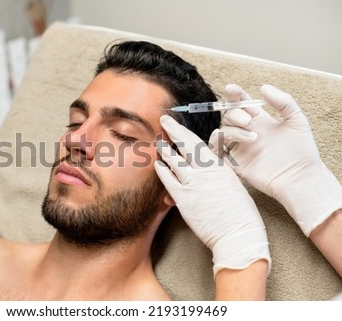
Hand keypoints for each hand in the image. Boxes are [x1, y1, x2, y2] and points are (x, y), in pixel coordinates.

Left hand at [155, 115, 269, 276]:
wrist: (238, 235)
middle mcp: (206, 171)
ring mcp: (194, 183)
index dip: (187, 132)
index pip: (200, 143)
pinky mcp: (184, 199)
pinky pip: (168, 180)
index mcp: (220, 166)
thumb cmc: (240, 215)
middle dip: (174, 130)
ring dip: (165, 149)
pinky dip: (162, 171)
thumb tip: (207, 166)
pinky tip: (158, 165)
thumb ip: (218, 173)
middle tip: (164, 119)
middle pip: (186, 144)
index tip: (179, 124)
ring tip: (158, 142)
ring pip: (175, 160)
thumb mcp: (233, 186)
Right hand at [210, 84, 341, 235]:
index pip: (241, 103)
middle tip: (249, 121)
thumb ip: (283, 101)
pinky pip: (215, 152)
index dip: (234, 95)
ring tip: (252, 137)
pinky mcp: (234, 164)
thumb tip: (263, 87)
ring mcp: (239, 148)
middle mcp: (246, 132)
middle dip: (235, 114)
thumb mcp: (297, 120)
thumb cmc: (302, 151)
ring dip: (232, 131)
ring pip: (221, 132)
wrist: (300, 177)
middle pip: (228, 116)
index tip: (232, 89)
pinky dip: (214, 145)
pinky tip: (227, 144)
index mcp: (259, 121)